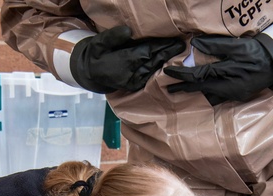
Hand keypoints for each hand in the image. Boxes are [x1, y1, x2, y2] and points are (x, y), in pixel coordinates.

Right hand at [70, 26, 184, 93]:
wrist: (90, 73)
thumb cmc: (95, 54)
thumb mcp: (98, 43)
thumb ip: (113, 37)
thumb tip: (128, 30)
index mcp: (122, 62)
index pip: (147, 52)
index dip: (161, 46)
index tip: (174, 40)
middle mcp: (130, 74)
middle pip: (153, 61)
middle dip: (168, 53)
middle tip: (182, 45)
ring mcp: (133, 82)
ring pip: (154, 70)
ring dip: (166, 62)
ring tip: (178, 53)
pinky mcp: (135, 86)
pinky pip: (151, 78)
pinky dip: (160, 71)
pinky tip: (168, 65)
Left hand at [164, 34, 272, 105]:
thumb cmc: (258, 52)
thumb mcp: (237, 46)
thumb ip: (216, 45)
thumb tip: (195, 44)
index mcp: (227, 77)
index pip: (199, 76)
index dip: (182, 75)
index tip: (168, 73)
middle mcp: (229, 90)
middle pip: (201, 89)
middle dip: (185, 88)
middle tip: (170, 89)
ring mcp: (235, 95)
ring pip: (209, 95)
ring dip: (196, 91)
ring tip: (183, 89)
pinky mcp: (239, 95)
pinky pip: (219, 96)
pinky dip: (208, 92)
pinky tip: (203, 90)